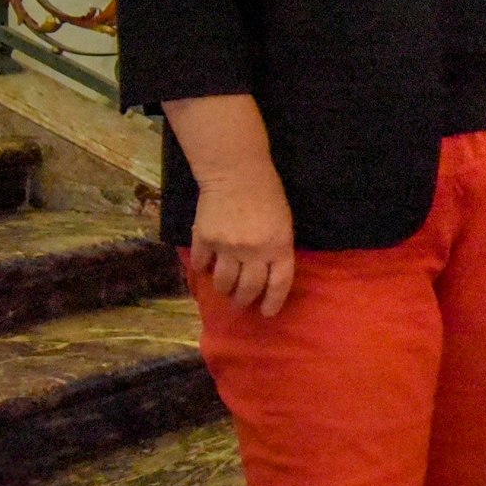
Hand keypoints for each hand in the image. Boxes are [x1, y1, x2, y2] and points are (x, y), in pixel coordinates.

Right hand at [189, 166, 294, 316]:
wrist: (237, 173)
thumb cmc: (267, 195)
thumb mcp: (283, 223)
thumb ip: (277, 248)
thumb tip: (266, 274)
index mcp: (279, 246)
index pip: (279, 283)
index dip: (273, 302)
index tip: (266, 313)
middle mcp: (254, 251)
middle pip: (248, 288)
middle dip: (244, 299)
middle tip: (241, 302)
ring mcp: (228, 247)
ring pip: (223, 282)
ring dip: (224, 289)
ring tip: (224, 288)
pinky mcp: (205, 239)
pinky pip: (202, 264)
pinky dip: (203, 268)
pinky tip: (205, 267)